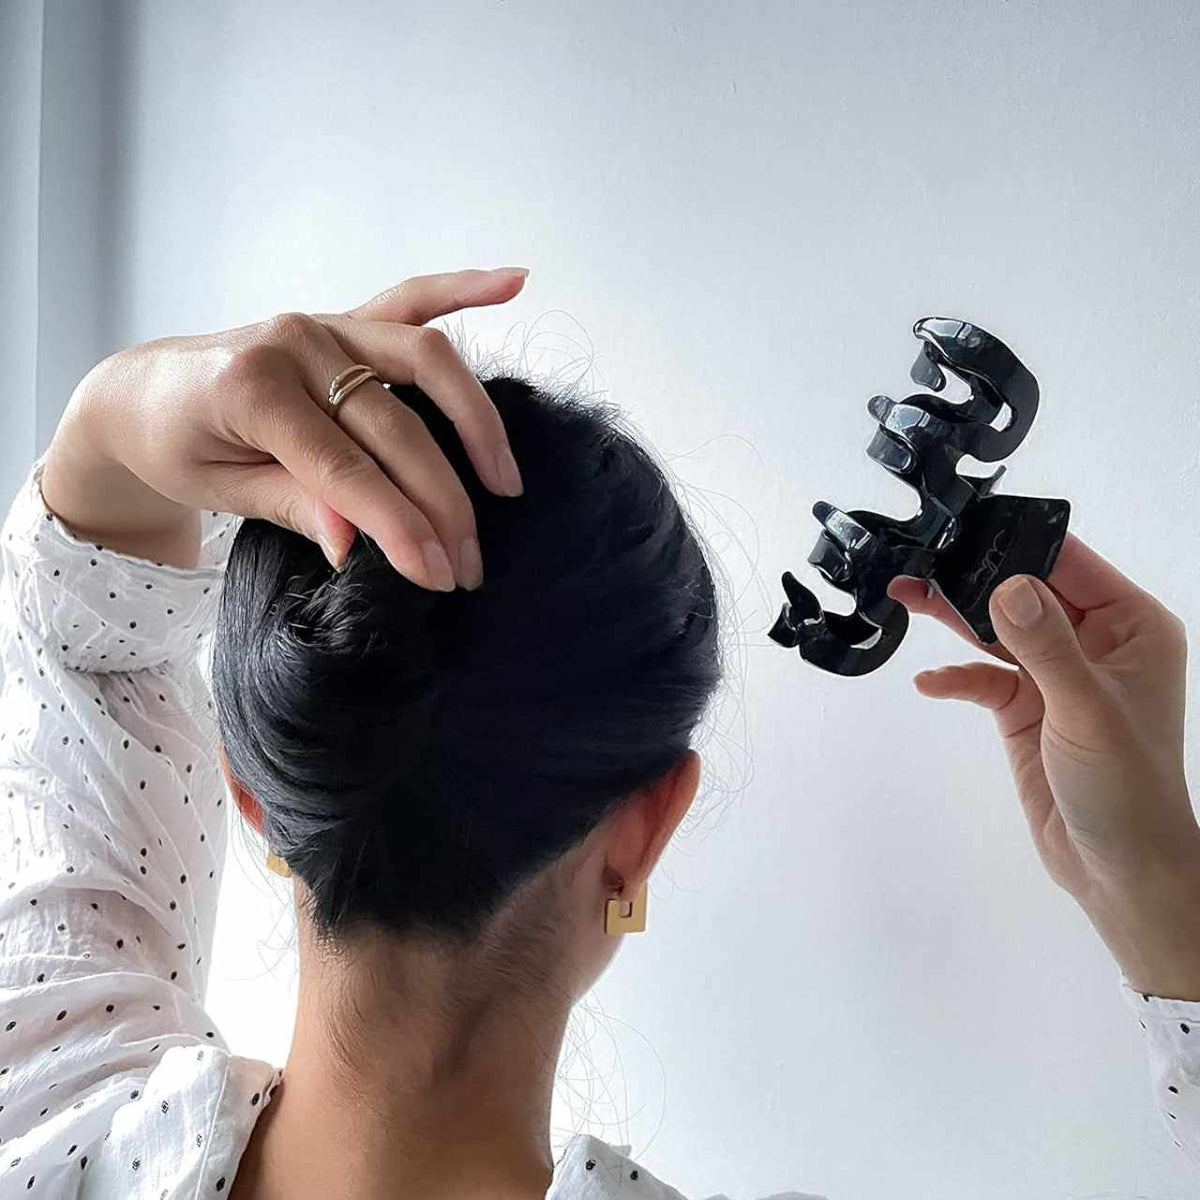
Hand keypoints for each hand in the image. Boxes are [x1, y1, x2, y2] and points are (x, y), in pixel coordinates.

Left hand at [41, 268, 529, 588]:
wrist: (145, 392)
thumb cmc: (174, 444)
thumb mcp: (218, 489)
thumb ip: (294, 506)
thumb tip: (357, 543)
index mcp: (252, 387)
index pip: (345, 469)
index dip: (396, 525)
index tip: (434, 573)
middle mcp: (296, 342)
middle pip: (396, 428)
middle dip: (441, 503)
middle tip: (468, 564)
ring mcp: (325, 324)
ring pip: (424, 361)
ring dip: (475, 422)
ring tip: (506, 482)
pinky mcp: (344, 320)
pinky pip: (411, 298)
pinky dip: (465, 289)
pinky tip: (514, 282)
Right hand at [890, 537, 1199, 996]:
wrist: (1117, 868)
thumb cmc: (1125, 786)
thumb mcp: (1085, 709)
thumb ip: (1045, 645)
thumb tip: (1007, 585)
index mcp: (1131, 625)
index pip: (1070, 564)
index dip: (1018, 544)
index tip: (962, 530)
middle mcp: (1095, 640)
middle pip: (1024, 591)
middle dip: (974, 579)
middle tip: (920, 563)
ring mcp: (1057, 674)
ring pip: (998, 629)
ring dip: (955, 618)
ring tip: (906, 595)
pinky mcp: (1026, 707)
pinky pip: (983, 678)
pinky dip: (955, 678)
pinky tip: (929, 684)